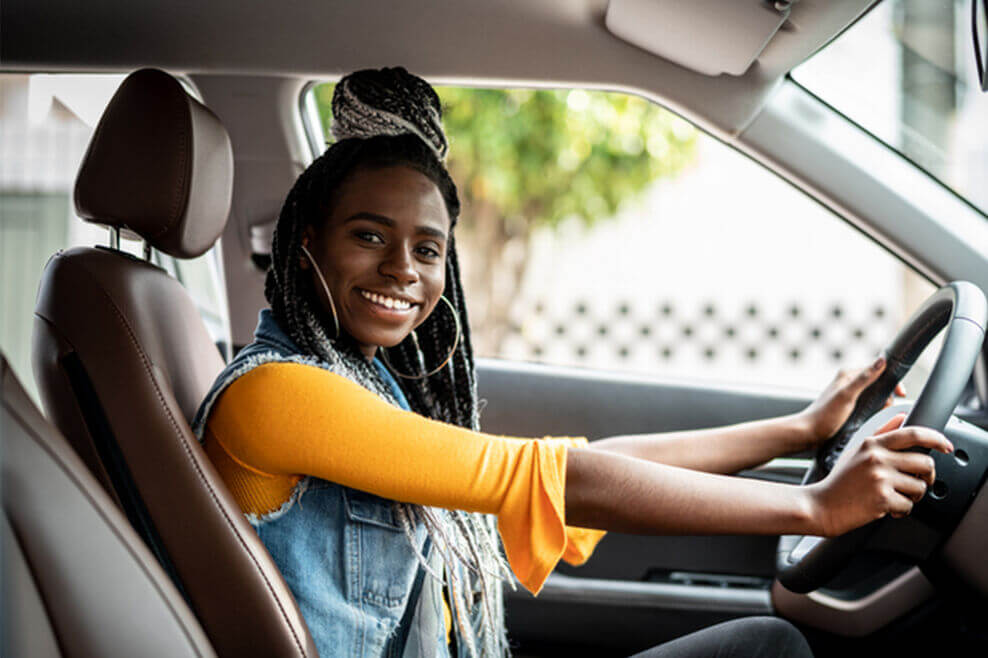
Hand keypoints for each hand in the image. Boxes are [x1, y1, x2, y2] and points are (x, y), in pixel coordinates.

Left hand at [798, 356, 906, 445]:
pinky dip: (874, 412)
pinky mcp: (849, 407)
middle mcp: (849, 382)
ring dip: (881, 405)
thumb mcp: (847, 396)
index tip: (901, 393)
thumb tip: (882, 360)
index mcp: (848, 375)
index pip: (877, 369)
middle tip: (886, 408)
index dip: (891, 380)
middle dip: (887, 395)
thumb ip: (864, 378)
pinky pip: (869, 406)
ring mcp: (849, 395)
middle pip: (878, 383)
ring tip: (877, 416)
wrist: (808, 434)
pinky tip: (872, 420)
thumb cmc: (824, 416)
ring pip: (875, 396)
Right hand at [805, 413, 952, 536]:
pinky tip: (888, 508)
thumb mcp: (856, 451)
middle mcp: (877, 458)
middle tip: (917, 483)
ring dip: (912, 497)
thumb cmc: (839, 481)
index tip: (945, 445)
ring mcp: (880, 478)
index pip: (913, 434)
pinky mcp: (882, 499)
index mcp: (872, 444)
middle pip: (925, 463)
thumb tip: (901, 417)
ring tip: (896, 497)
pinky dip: (901, 511)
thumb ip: (880, 433)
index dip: (936, 438)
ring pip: (920, 487)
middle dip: (927, 477)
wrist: (820, 505)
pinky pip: (909, 506)